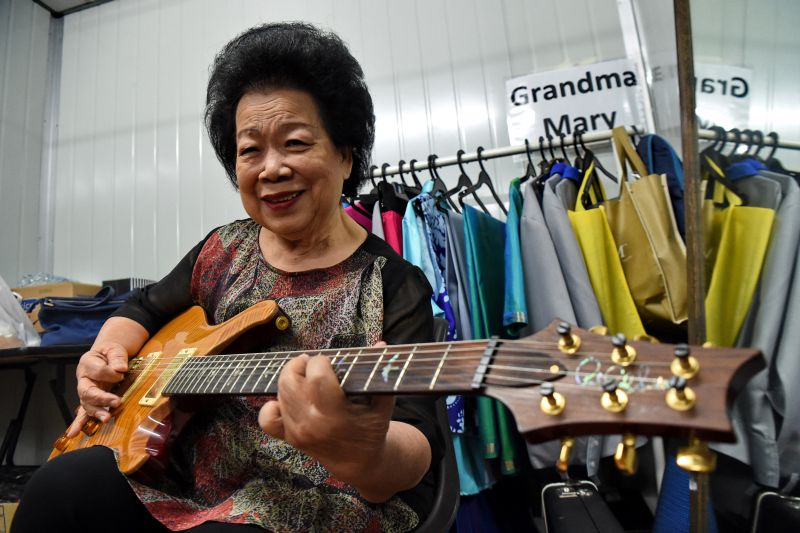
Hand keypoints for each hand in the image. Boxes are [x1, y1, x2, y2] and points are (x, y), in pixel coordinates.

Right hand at [67, 343, 128, 437]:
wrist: (106, 356)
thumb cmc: (109, 353)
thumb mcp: (114, 349)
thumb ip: (116, 357)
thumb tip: (120, 369)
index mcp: (88, 363)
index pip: (97, 370)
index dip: (110, 373)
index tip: (121, 372)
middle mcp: (83, 379)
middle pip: (88, 391)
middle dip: (102, 398)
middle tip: (117, 401)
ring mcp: (86, 391)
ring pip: (87, 404)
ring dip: (96, 412)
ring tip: (106, 418)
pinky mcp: (90, 400)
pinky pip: (83, 413)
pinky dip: (78, 424)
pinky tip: (73, 433)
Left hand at [258, 343, 394, 485]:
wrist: (359, 463)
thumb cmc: (372, 430)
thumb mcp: (382, 403)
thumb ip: (380, 374)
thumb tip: (380, 343)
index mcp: (334, 415)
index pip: (317, 374)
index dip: (321, 361)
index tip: (330, 361)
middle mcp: (311, 423)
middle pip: (289, 380)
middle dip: (301, 364)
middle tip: (315, 365)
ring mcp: (297, 432)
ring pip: (280, 392)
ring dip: (291, 379)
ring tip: (308, 378)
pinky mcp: (289, 437)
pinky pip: (267, 418)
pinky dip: (273, 404)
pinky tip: (289, 399)